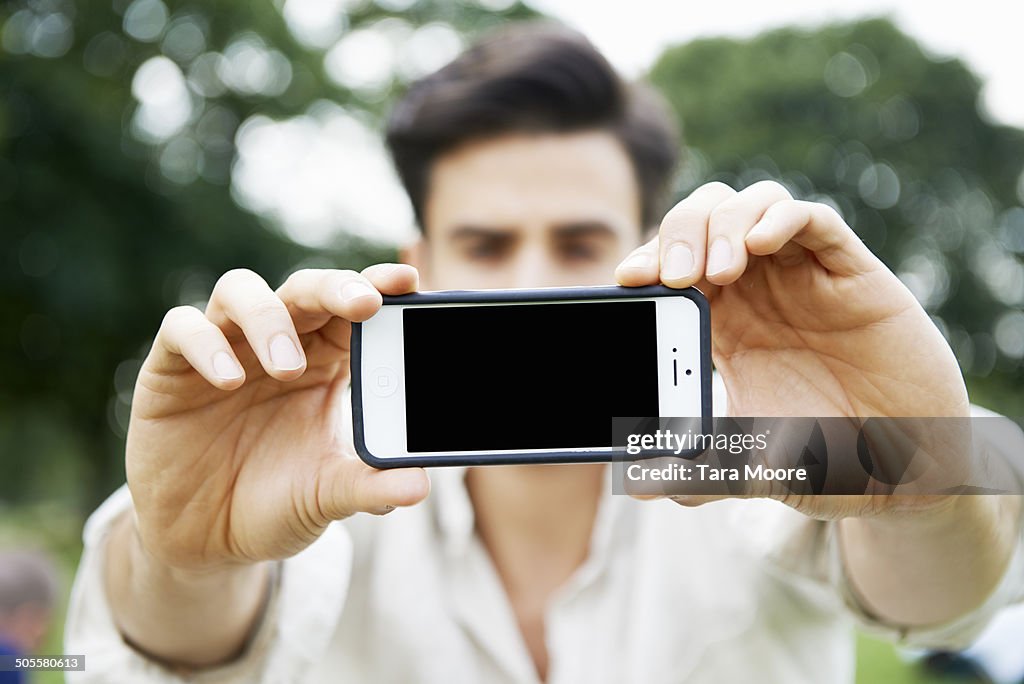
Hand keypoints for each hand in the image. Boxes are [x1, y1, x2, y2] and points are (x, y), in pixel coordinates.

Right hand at [127, 264, 429, 570]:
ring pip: (242, 291)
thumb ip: (370, 486)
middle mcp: (277, 343)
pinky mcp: (171, 369)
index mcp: (326, 361)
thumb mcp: (327, 497)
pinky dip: (206, 344)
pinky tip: (229, 380)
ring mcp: (224, 349)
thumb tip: (418, 486)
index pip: (353, 309)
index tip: (407, 281)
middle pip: (304, 288)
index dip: (378, 287)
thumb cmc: (276, 503)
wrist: (205, 542)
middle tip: (364, 305)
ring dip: (270, 319)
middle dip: (335, 287)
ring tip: (288, 369)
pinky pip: (182, 329)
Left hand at [615, 181, 970, 518]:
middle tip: (668, 276)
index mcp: (719, 324)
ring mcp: (802, 277)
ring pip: (749, 206)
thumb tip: (638, 484)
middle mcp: (755, 291)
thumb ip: (697, 472)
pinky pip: (814, 220)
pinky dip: (781, 218)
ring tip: (714, 273)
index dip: (646, 261)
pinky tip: (760, 242)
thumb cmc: (821, 459)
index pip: (669, 267)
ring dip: (722, 224)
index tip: (627, 281)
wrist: (903, 472)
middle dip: (676, 236)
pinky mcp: (851, 274)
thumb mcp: (748, 467)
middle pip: (701, 222)